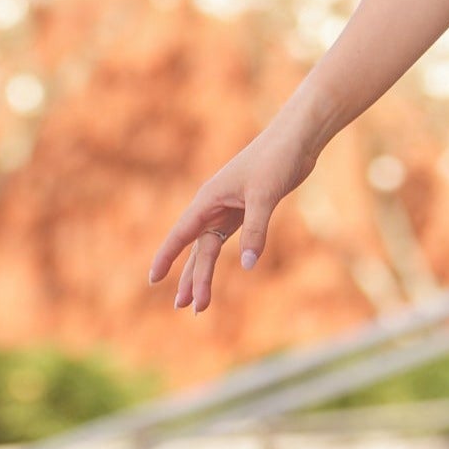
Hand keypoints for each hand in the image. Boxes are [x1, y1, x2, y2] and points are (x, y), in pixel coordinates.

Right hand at [148, 113, 322, 312]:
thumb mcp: (265, 196)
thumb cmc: (275, 161)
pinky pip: (228, 239)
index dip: (167, 257)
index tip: (153, 279)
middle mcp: (213, 206)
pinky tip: (216, 274)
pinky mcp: (246, 210)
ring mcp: (228, 209)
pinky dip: (223, 257)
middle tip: (187, 307)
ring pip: (211, 248)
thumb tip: (248, 266)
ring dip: (205, 273)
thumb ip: (257, 231)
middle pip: (198, 249)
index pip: (181, 234)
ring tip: (198, 304)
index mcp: (208, 200)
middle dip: (192, 278)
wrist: (295, 141)